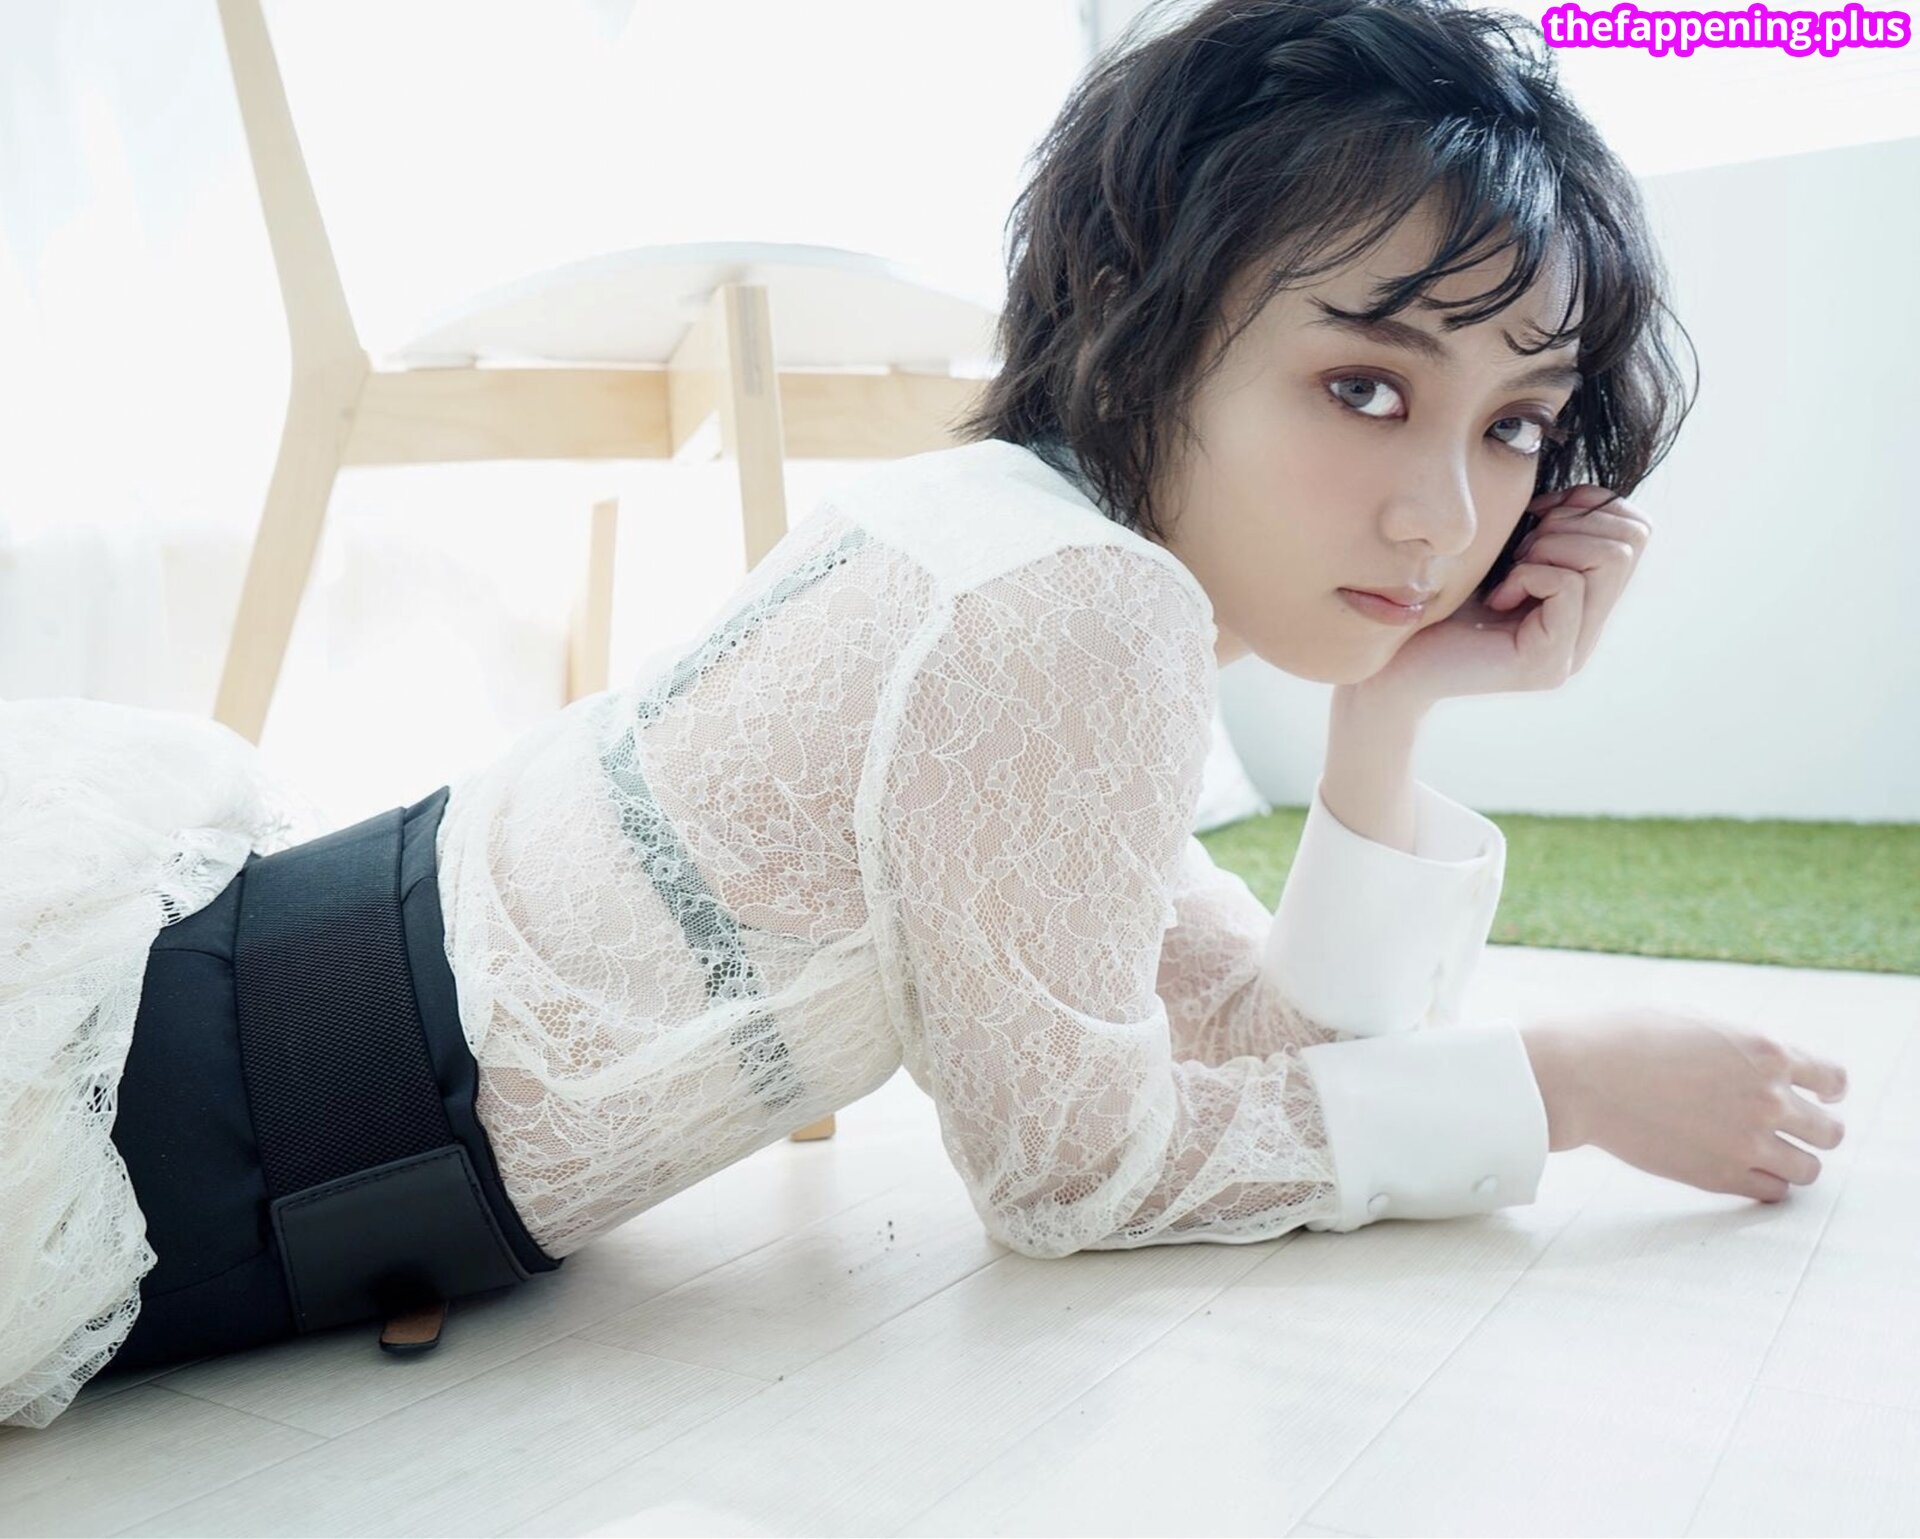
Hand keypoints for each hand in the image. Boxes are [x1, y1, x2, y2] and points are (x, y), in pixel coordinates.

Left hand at [1359, 485, 1651, 711]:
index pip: (1636, 530)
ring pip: (1607, 559)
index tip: (1536, 517)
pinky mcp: (1547, 665)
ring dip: (1550, 547)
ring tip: (1510, 573)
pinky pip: (1566, 587)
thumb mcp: (1502, 550)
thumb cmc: (1439, 597)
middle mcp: (1587, 631)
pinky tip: (1497, 596)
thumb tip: (1583, 496)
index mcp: (1584, 601)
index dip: (1589, 505)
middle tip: (1519, 552)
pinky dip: (1529, 574)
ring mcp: (1572, 652)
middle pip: (1629, 540)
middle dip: (1569, 526)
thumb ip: (1550, 525)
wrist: (1393, 658)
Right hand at [1521, 1005, 1848, 1200]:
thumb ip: (1740, 1045)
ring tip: (1765, 1153)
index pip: (1833, 1080)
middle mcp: (1768, 1099)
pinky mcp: (1720, 1176)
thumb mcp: (1695, 1022)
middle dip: (1812, 1128)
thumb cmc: (1624, 1038)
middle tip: (1788, 1128)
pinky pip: (1774, 1193)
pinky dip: (1765, 1183)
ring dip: (1793, 1160)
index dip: (1827, 1089)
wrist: (1580, 1077)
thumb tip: (1761, 1063)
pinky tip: (1741, 1167)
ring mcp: (1748, 1142)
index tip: (1817, 1095)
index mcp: (1766, 1052)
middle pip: (1830, 1131)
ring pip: (1809, 1168)